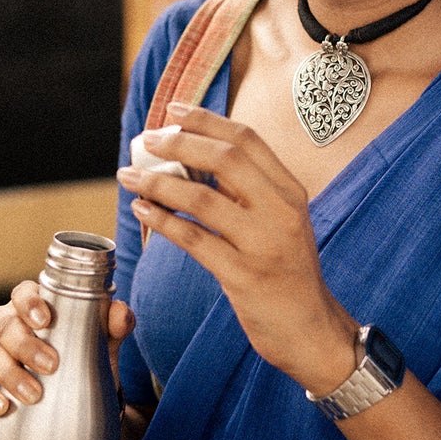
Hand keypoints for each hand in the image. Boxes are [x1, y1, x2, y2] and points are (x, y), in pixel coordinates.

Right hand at [0, 280, 133, 416]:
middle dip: (26, 345)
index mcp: (33, 304)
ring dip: (10, 374)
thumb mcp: (105, 340)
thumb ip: (116, 323)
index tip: (45, 321)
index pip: (23, 293)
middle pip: (6, 326)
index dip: (29, 303)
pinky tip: (2, 407)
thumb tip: (120, 314)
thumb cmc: (87, 354)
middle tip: (51, 365)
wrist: (81, 395)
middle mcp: (9, 323)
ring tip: (33, 395)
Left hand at [116, 104, 359, 395]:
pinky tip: (143, 210)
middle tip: (145, 140)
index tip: (172, 110)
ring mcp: (264, 244)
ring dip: (159, 183)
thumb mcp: (281, 223)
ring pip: (203, 198)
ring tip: (130, 175)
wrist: (310, 329)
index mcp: (291, 192)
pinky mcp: (244, 276)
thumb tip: (194, 157)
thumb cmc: (287, 273)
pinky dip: (164, 221)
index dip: (206, 120)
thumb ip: (249, 191)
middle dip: (178, 143)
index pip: (247, 140)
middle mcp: (282, 212)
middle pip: (225, 159)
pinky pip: (195, 240)